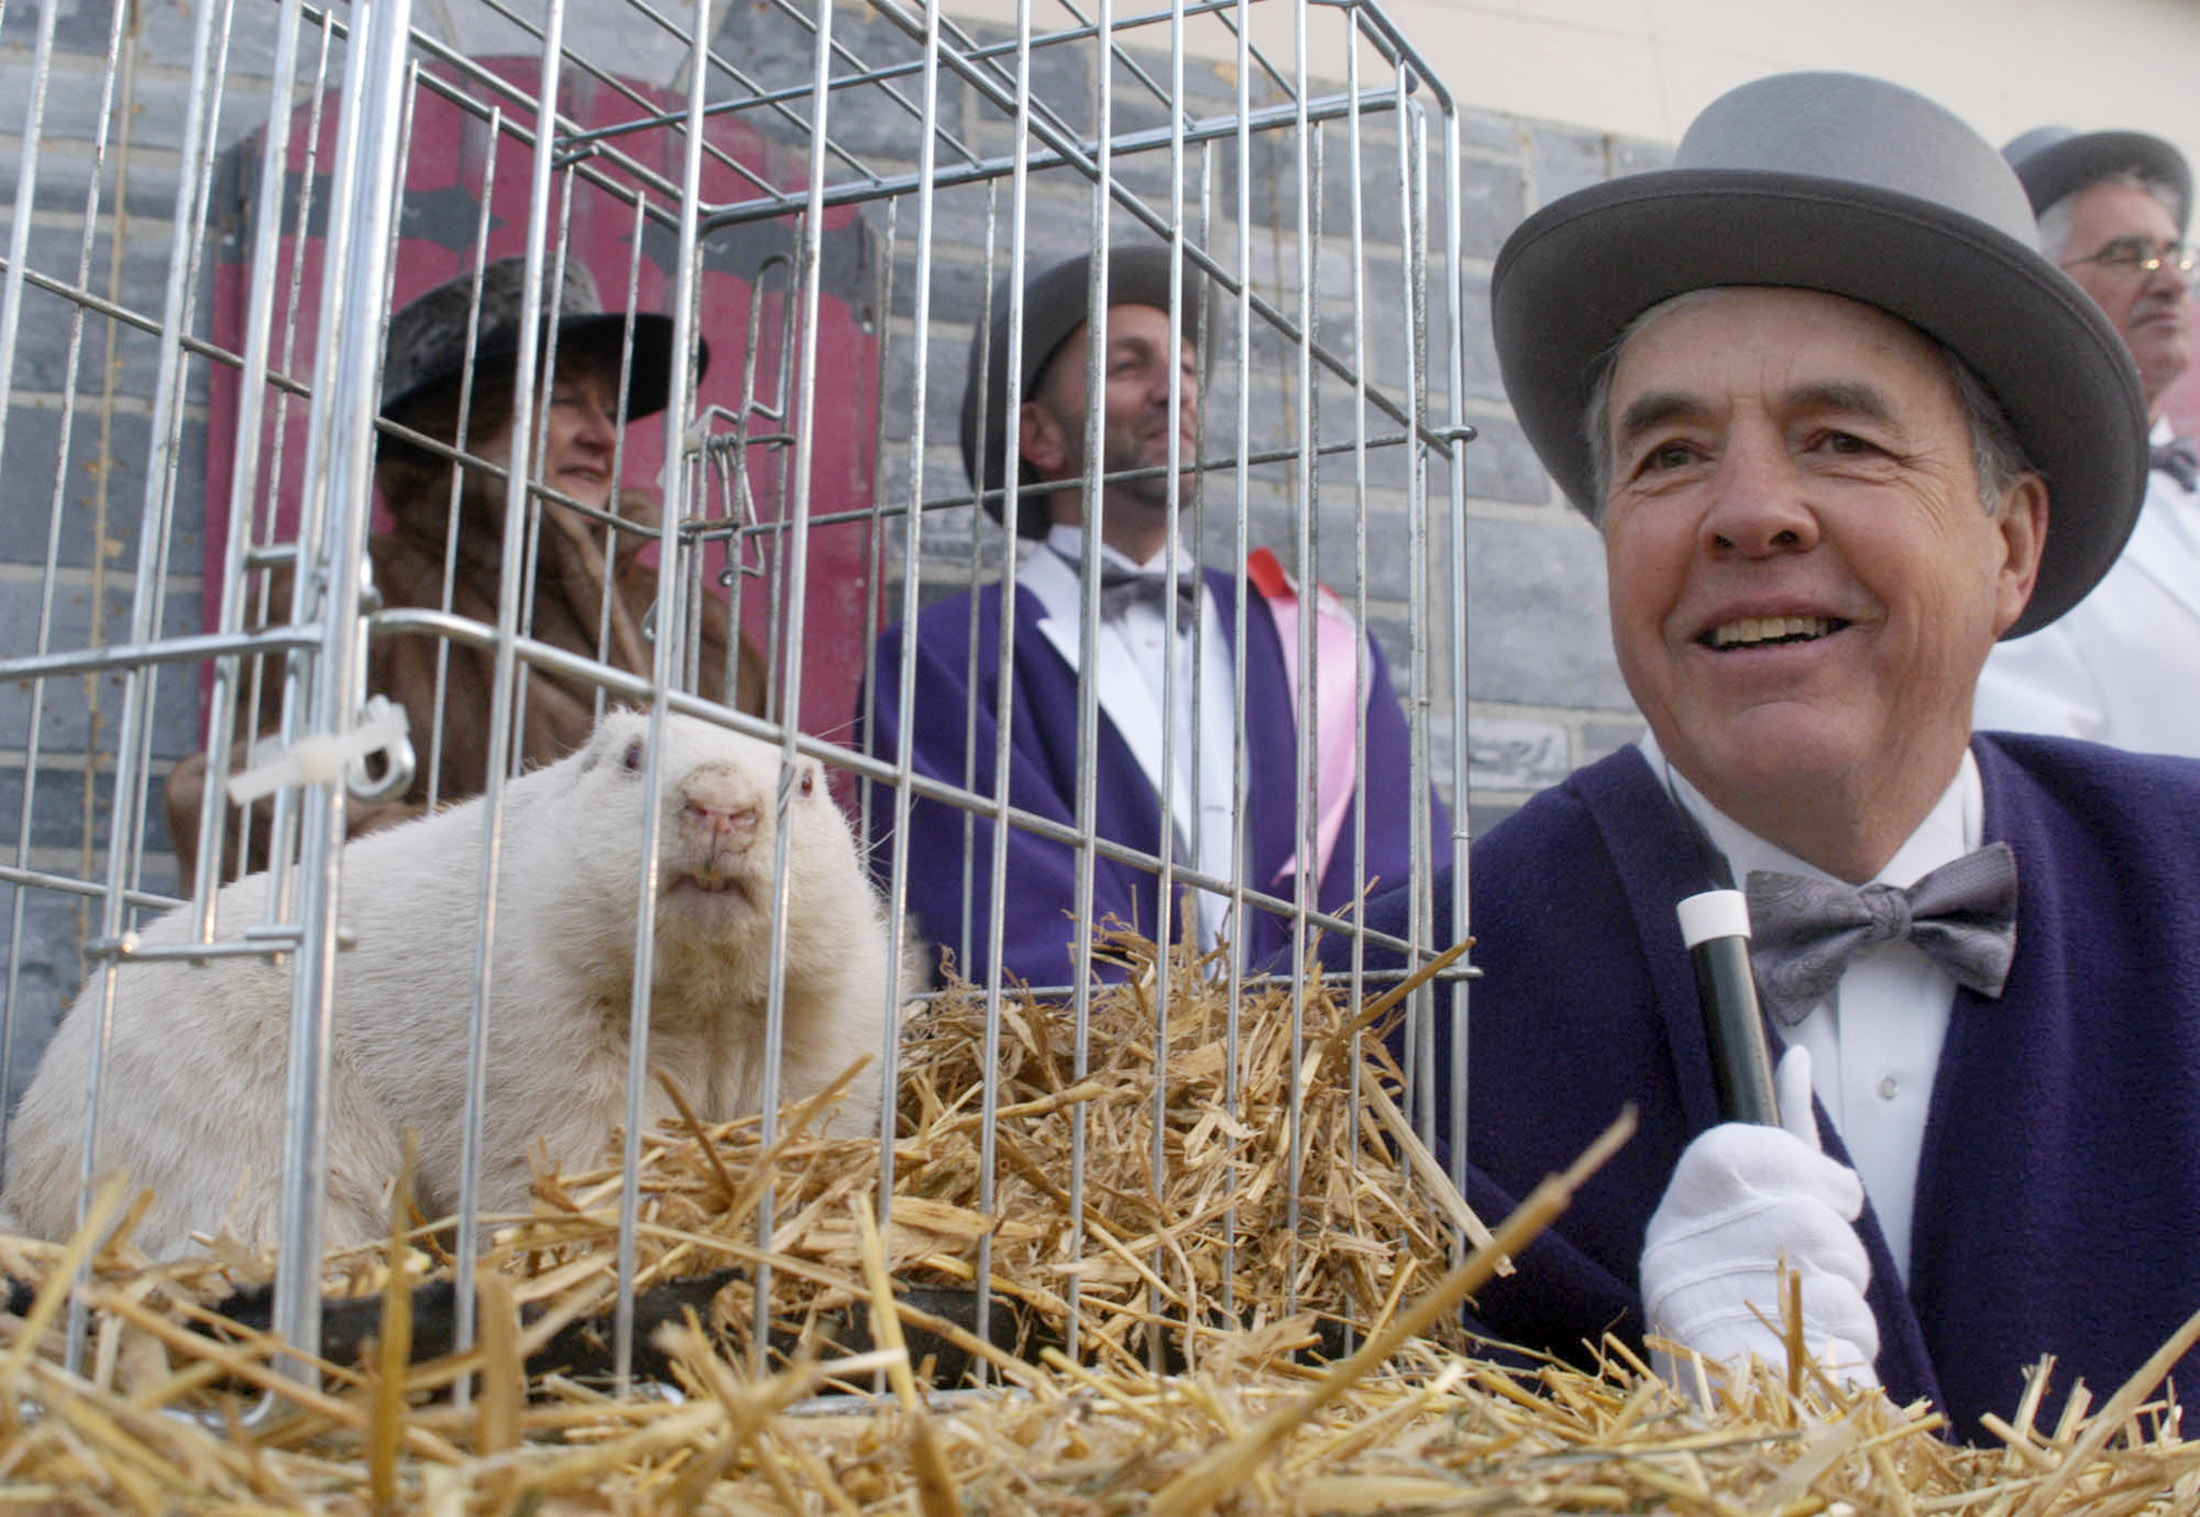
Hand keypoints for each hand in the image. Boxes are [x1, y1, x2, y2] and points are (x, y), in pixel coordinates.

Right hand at [1640, 1047, 1879, 1386]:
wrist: (1729, 1414)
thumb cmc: (1746, 1300)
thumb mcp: (1748, 1210)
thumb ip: (1783, 1142)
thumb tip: (1801, 1053)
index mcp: (1677, 1210)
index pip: (1757, 1147)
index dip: (1813, 1172)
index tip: (1825, 1198)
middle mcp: (1681, 1252)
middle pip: (1814, 1215)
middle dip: (1841, 1247)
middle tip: (1815, 1273)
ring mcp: (1714, 1309)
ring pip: (1840, 1272)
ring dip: (1850, 1300)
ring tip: (1807, 1320)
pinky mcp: (1756, 1365)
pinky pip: (1849, 1327)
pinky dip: (1853, 1346)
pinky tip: (1816, 1356)